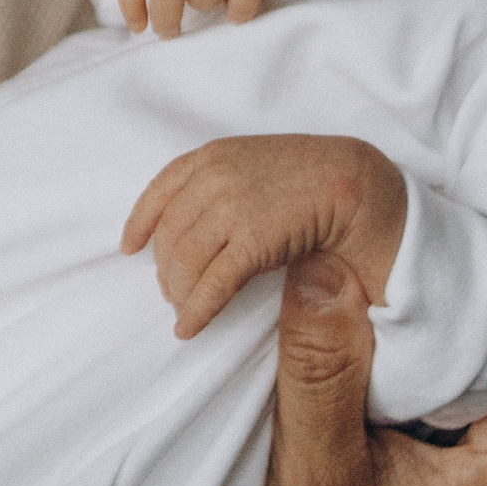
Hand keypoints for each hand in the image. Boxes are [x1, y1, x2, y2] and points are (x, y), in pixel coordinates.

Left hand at [123, 136, 404, 339]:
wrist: (356, 181)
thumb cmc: (310, 178)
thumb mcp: (255, 166)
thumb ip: (222, 184)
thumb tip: (187, 221)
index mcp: (212, 156)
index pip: (160, 190)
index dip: (140, 221)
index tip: (130, 247)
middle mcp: (214, 177)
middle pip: (171, 233)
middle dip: (165, 267)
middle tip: (170, 292)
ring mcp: (232, 206)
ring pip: (185, 261)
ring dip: (179, 292)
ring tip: (182, 311)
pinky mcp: (253, 239)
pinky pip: (213, 283)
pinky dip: (197, 310)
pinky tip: (188, 329)